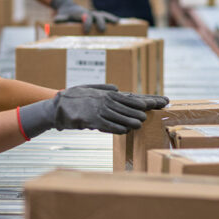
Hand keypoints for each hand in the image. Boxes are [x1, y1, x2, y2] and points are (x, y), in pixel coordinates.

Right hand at [18, 84, 168, 137]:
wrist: (55, 107)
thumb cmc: (72, 98)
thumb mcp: (88, 88)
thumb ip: (103, 87)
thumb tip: (117, 88)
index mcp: (106, 94)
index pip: (131, 96)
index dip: (148, 99)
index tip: (163, 100)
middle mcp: (105, 101)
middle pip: (129, 105)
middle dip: (144, 108)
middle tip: (159, 109)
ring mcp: (98, 110)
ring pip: (119, 115)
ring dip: (131, 119)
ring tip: (142, 122)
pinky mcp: (91, 120)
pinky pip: (106, 125)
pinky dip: (116, 128)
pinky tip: (125, 130)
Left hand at [49, 0, 118, 33]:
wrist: (68, 8)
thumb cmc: (65, 14)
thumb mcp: (62, 16)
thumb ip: (60, 18)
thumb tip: (56, 21)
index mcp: (82, 14)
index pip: (86, 18)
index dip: (86, 24)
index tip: (86, 31)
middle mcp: (90, 13)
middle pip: (97, 16)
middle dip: (100, 22)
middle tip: (102, 30)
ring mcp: (95, 14)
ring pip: (104, 15)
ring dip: (110, 18)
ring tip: (117, 22)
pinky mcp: (97, 16)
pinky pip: (106, 17)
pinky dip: (111, 19)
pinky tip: (118, 23)